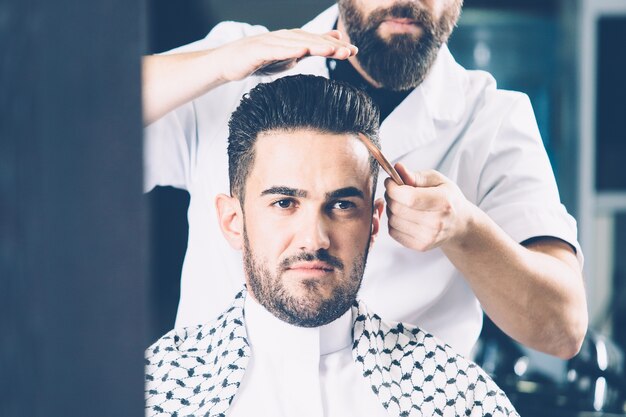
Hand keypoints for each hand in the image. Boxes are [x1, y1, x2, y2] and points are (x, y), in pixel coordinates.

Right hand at [215, 29, 357, 81]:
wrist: (229, 63)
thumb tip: (335, 38)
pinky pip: (275, 51)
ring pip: (296, 44)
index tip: (354, 52)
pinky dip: (288, 50)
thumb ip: (312, 47)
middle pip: (310, 40)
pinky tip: (300, 52)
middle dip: (330, 46)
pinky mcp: (257, 51)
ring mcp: (270, 43)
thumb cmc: (260, 59)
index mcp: (292, 40)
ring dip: (314, 46)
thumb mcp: (290, 55)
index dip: (336, 46)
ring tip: (331, 50)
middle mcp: (283, 38)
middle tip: (349, 52)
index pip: (317, 42)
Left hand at [384, 163, 474, 251]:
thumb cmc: (448, 198)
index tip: (390, 181)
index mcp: (443, 202)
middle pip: (398, 209)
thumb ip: (416, 175)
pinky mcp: (421, 246)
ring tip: (401, 204)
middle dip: (391, 197)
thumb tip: (397, 168)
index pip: (409, 197)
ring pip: (393, 221)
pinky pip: (393, 232)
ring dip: (391, 210)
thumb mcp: (437, 180)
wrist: (459, 224)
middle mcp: (437, 222)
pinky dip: (394, 222)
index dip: (393, 188)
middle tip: (395, 191)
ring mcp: (429, 237)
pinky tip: (404, 216)